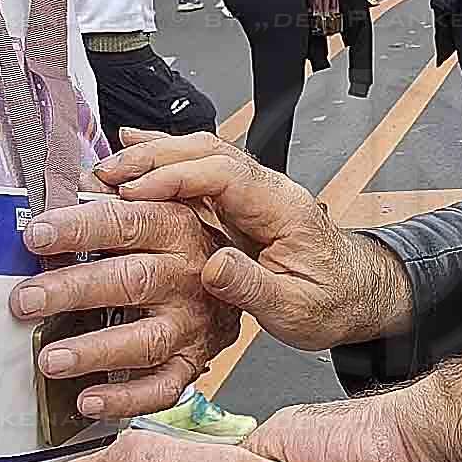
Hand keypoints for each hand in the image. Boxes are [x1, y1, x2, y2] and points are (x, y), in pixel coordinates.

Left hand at [10, 186, 229, 419]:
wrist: (239, 282)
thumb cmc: (180, 246)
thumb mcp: (158, 206)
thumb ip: (110, 197)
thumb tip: (65, 180)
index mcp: (176, 228)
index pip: (125, 222)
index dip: (78, 229)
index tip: (36, 235)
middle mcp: (187, 276)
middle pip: (130, 281)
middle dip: (73, 290)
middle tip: (25, 300)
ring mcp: (191, 323)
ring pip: (145, 340)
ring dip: (95, 351)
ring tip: (51, 359)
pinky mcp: (192, 362)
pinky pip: (162, 387)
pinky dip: (125, 398)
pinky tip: (88, 399)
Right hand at [101, 130, 409, 350]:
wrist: (356, 294)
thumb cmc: (333, 301)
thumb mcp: (297, 310)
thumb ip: (255, 288)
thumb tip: (214, 267)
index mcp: (283, 208)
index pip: (224, 174)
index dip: (175, 176)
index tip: (134, 190)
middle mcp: (266, 191)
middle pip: (206, 152)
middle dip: (153, 157)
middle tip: (105, 174)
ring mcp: (251, 194)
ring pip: (199, 157)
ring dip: (152, 157)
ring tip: (105, 168)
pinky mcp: (238, 206)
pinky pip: (196, 174)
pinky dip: (162, 165)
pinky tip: (133, 159)